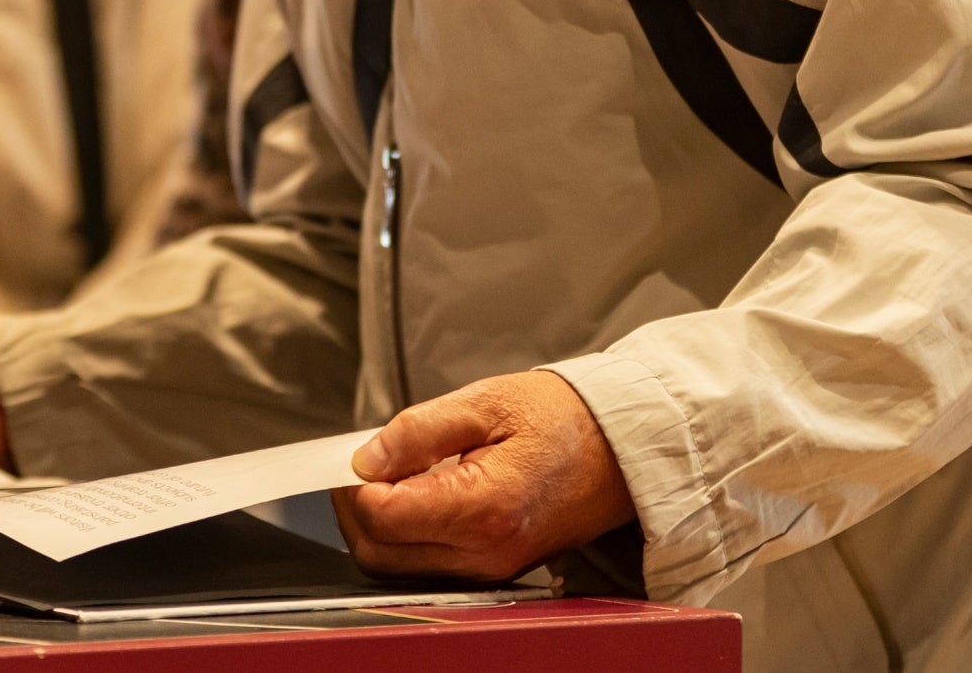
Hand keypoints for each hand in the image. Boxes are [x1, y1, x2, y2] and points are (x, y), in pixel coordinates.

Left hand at [331, 371, 635, 579]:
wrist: (621, 450)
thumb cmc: (562, 419)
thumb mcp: (487, 401)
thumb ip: (419, 431)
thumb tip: (366, 458)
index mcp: (483, 507)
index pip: (383, 515)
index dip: (352, 485)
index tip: (350, 456)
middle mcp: (484, 552)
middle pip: (380, 552)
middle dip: (355, 509)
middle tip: (360, 465)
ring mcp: (490, 568)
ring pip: (397, 565)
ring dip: (379, 524)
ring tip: (393, 474)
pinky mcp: (493, 569)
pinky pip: (427, 564)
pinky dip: (407, 534)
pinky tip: (419, 494)